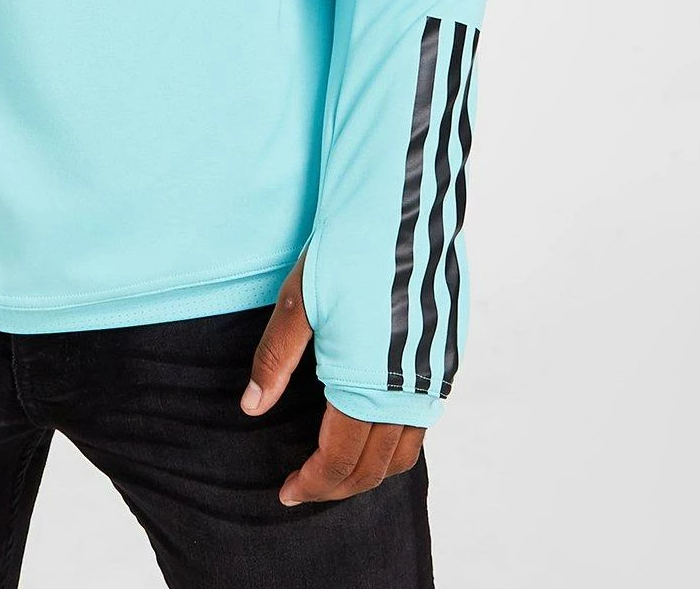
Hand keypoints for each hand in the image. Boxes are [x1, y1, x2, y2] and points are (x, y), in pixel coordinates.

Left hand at [239, 250, 425, 506]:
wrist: (402, 207)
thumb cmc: (346, 251)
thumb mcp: (297, 305)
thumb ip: (274, 362)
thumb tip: (252, 407)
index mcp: (366, 385)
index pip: (338, 462)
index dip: (311, 484)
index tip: (286, 492)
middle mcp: (408, 391)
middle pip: (374, 468)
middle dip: (337, 487)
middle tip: (305, 486)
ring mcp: (434, 376)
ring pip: (406, 451)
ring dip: (370, 469)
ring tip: (337, 466)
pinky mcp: (447, 356)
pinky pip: (425, 420)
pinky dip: (396, 440)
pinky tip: (372, 423)